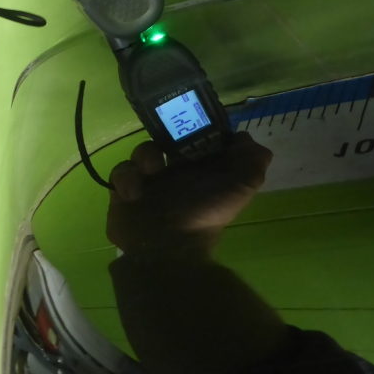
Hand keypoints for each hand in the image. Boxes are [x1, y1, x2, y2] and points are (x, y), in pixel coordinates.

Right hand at [107, 133, 272, 256]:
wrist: (167, 249)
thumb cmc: (204, 214)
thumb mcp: (240, 188)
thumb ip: (252, 162)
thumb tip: (245, 137)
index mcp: (201, 170)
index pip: (198, 139)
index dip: (196, 129)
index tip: (194, 124)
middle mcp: (176, 173)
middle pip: (167, 140)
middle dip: (166, 138)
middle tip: (168, 146)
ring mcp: (149, 182)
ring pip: (142, 152)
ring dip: (146, 157)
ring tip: (152, 172)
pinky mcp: (124, 191)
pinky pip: (121, 172)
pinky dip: (127, 180)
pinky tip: (136, 195)